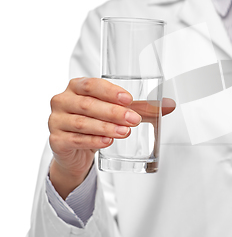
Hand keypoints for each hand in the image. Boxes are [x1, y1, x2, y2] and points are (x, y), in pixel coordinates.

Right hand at [48, 77, 174, 197]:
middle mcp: (63, 100)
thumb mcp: (117, 112)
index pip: (91, 85)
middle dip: (113, 112)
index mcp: (76, 87)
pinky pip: (75, 139)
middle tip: (134, 119)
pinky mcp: (56, 140)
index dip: (110, 91)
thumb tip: (170, 105)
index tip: (129, 99)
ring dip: (106, 127)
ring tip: (125, 132)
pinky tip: (107, 142)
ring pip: (82, 123)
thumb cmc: (96, 122)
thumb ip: (142, 107)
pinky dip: (93, 140)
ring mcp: (56, 121)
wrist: (75, 151)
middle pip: (88, 104)